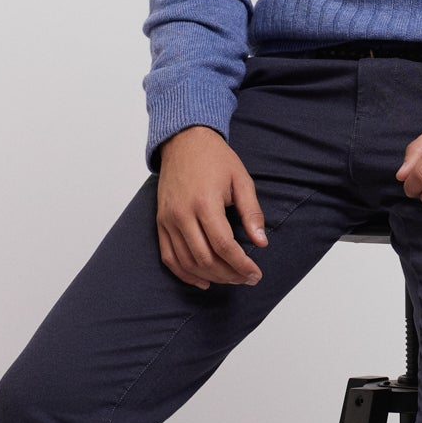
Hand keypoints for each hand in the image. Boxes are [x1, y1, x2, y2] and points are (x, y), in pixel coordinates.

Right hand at [155, 126, 268, 289]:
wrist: (184, 141)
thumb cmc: (215, 159)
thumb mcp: (241, 180)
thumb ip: (252, 212)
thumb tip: (261, 242)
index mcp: (205, 202)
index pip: (224, 245)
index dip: (241, 265)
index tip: (255, 274)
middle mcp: (182, 214)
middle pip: (205, 258)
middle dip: (229, 274)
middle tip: (247, 278)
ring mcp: (168, 220)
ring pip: (187, 262)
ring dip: (210, 277)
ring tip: (230, 279)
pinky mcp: (160, 223)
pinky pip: (169, 257)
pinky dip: (185, 274)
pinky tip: (203, 281)